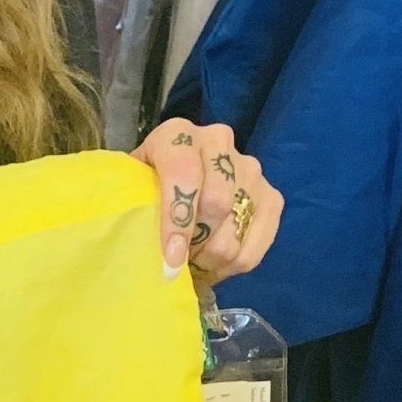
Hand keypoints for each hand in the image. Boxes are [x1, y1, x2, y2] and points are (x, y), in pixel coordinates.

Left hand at [135, 118, 282, 281]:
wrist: (177, 181)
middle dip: (195, 245)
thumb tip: (132, 241)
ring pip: (235, 230)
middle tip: (177, 265)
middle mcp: (218, 141)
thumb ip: (130, 202)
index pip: (184, 173)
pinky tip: (213, 266)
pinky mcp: (271, 196)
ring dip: (211, 259)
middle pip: (216, 203)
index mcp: (176, 135)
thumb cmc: (145, 190)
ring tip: (192, 264)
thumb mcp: (130, 188)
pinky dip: (232, 266)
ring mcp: (249, 168)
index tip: (170, 261)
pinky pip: (256, 245)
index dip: (177, 221)